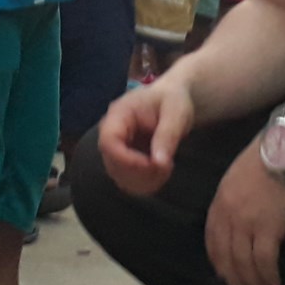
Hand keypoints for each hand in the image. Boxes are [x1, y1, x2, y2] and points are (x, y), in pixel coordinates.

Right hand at [96, 77, 195, 196]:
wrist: (172, 100)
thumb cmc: (172, 100)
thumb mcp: (176, 112)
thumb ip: (167, 135)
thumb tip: (158, 163)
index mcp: (118, 115)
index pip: (108, 143)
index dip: (127, 160)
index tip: (153, 165)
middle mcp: (110, 133)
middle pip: (112, 164)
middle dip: (141, 173)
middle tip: (167, 166)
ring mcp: (116, 149)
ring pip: (120, 177)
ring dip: (145, 181)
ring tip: (167, 166)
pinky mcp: (124, 160)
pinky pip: (128, 181)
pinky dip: (146, 183)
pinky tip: (161, 171)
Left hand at [205, 140, 284, 284]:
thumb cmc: (269, 155)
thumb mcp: (239, 174)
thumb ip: (234, 197)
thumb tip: (240, 216)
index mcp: (220, 200)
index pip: (213, 238)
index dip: (218, 260)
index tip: (224, 274)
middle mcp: (229, 214)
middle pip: (226, 254)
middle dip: (233, 277)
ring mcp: (247, 222)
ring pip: (244, 261)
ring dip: (252, 281)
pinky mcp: (269, 228)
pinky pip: (264, 260)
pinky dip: (267, 275)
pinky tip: (273, 283)